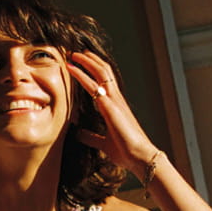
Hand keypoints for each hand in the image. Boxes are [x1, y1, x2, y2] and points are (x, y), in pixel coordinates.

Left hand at [66, 49, 159, 175]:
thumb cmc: (125, 151)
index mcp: (115, 106)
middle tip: (76, 53)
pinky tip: (72, 70)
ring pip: (101, 73)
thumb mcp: (103, 143)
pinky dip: (82, 76)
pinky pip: (94, 87)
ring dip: (86, 62)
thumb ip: (91, 137)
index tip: (81, 63)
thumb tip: (78, 133)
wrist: (139, 157)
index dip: (94, 69)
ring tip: (73, 55)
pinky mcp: (110, 107)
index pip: (105, 81)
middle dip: (90, 60)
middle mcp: (116, 100)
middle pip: (104, 71)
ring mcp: (114, 101)